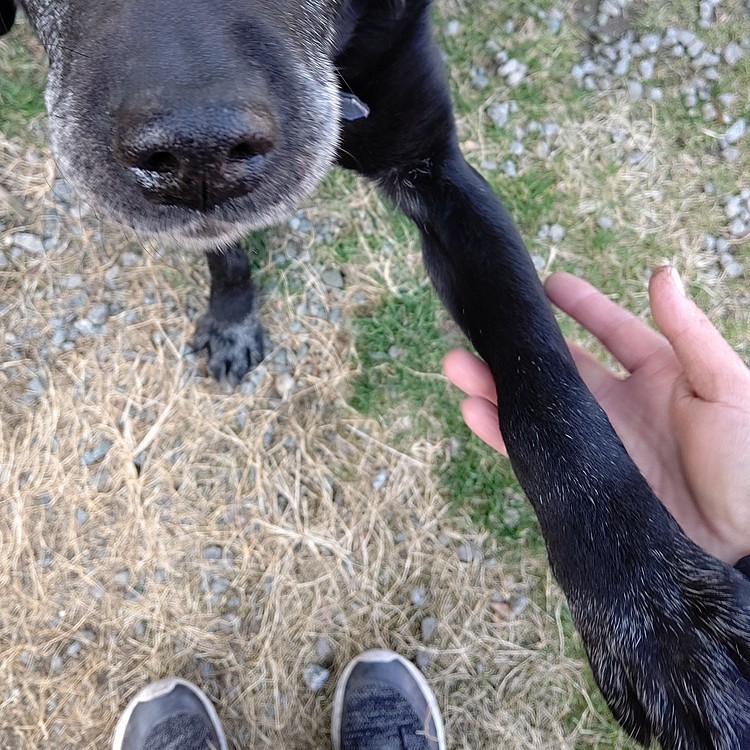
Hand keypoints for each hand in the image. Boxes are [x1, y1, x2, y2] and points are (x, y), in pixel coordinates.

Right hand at [444, 267, 749, 563]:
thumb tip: (662, 273)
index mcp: (658, 377)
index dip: (581, 305)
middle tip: (481, 328)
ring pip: (534, 407)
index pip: (611, 331)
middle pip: (558, 368)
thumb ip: (690, 333)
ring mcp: (594, 445)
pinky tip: (474, 410)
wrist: (745, 547)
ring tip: (457, 365)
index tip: (547, 282)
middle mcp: (619, 407)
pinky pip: (531, 453)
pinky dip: (500, 432)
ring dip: (494, 386)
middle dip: (518, 347)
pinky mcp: (580, 481)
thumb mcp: (728, 389)